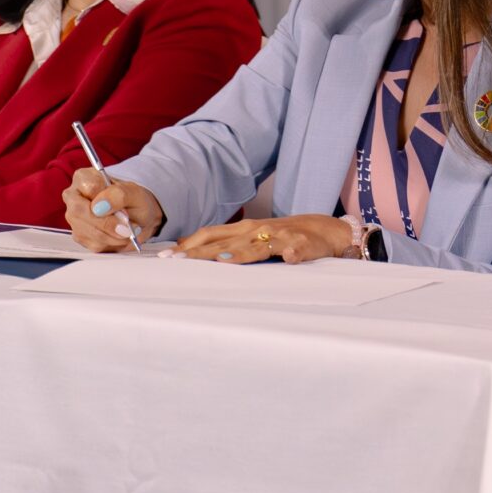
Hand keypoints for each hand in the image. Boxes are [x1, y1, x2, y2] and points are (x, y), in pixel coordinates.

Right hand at [63, 168, 164, 251]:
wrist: (138, 217)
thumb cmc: (134, 201)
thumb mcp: (135, 194)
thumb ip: (119, 195)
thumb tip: (100, 206)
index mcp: (84, 178)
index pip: (89, 188)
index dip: (108, 200)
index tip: (123, 208)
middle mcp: (74, 197)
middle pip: (79, 212)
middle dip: (107, 223)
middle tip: (127, 228)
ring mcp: (74, 218)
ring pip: (86, 231)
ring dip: (112, 235)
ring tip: (127, 231)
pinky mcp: (80, 236)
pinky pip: (92, 244)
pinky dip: (111, 243)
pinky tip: (119, 236)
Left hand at [162, 214, 352, 264]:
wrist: (325, 230)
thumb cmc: (283, 235)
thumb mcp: (250, 236)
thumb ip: (223, 242)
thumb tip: (186, 246)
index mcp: (242, 229)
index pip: (209, 235)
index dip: (188, 245)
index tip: (166, 257)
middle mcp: (257, 230)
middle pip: (224, 242)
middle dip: (200, 253)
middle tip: (178, 262)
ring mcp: (279, 237)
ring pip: (256, 246)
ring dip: (240, 254)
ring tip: (223, 262)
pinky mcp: (302, 246)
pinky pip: (296, 251)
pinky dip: (292, 254)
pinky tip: (289, 259)